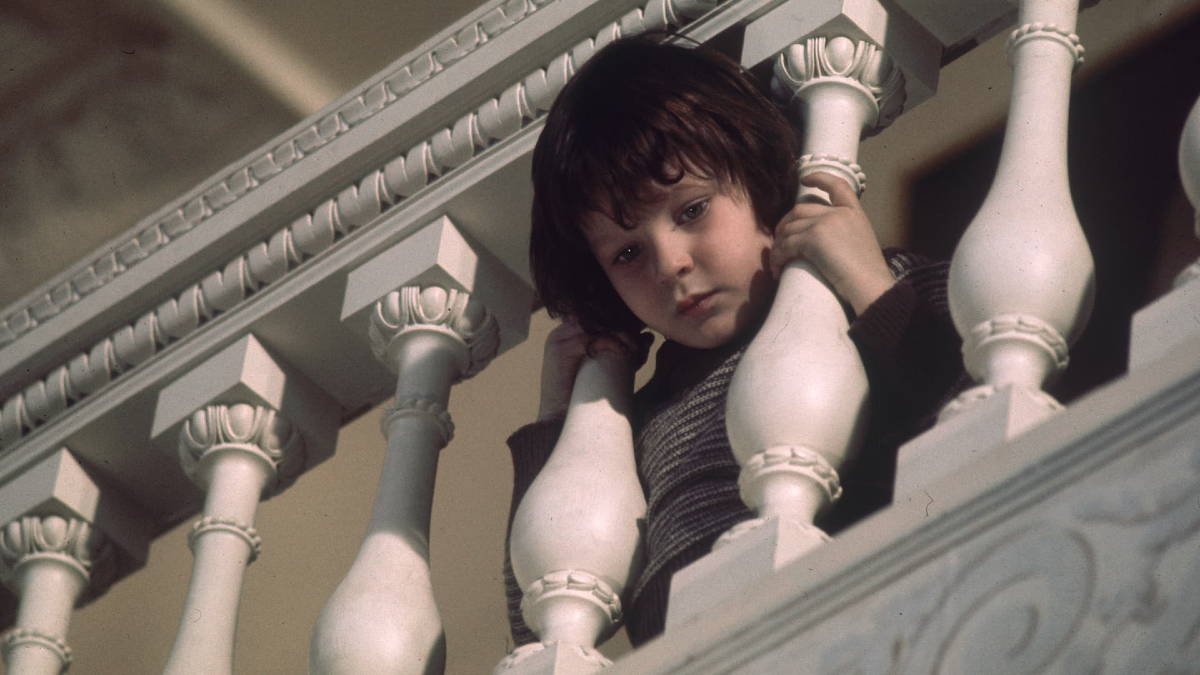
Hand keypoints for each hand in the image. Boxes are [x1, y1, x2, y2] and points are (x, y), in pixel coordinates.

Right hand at [537, 318, 650, 421]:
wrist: (562, 419)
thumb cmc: (587, 396)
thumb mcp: (610, 368)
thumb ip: (625, 351)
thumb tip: (648, 338)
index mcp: (574, 332)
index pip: (601, 316)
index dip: (623, 321)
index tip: (643, 330)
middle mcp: (564, 331)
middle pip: (598, 316)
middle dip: (624, 325)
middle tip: (643, 338)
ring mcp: (560, 339)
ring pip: (595, 323)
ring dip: (619, 332)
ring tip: (635, 345)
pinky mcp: (559, 350)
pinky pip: (587, 337)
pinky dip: (609, 341)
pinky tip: (623, 351)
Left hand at [770, 171, 895, 315]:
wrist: (870, 285)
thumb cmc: (867, 274)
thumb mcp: (862, 242)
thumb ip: (844, 232)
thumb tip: (820, 239)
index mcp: (854, 212)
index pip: (837, 185)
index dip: (820, 178)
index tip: (804, 178)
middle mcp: (838, 213)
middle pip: (800, 209)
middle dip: (785, 223)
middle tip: (779, 241)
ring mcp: (825, 223)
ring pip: (788, 228)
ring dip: (778, 245)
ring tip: (777, 262)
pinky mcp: (812, 239)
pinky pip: (785, 245)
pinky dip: (777, 258)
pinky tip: (777, 270)